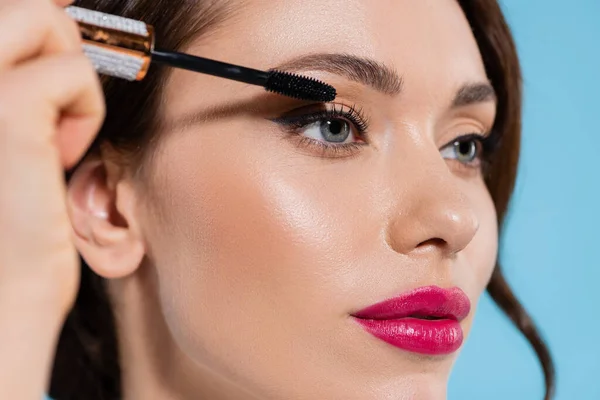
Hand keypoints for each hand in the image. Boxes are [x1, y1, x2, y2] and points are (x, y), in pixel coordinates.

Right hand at [0, 0, 104, 397]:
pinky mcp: (1, 113)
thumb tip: (59, 16)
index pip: (4, 16)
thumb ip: (26, 80)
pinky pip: (72, 70)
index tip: (63, 71)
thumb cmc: (12, 220)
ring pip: (41, 16)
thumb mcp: (15, 137)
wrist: (2, 293)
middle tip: (60, 107)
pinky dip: (86, 108)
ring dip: (71, 71)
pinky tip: (63, 154)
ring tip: (59, 131)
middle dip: (57, 44)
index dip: (43, 27)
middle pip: (20, 5)